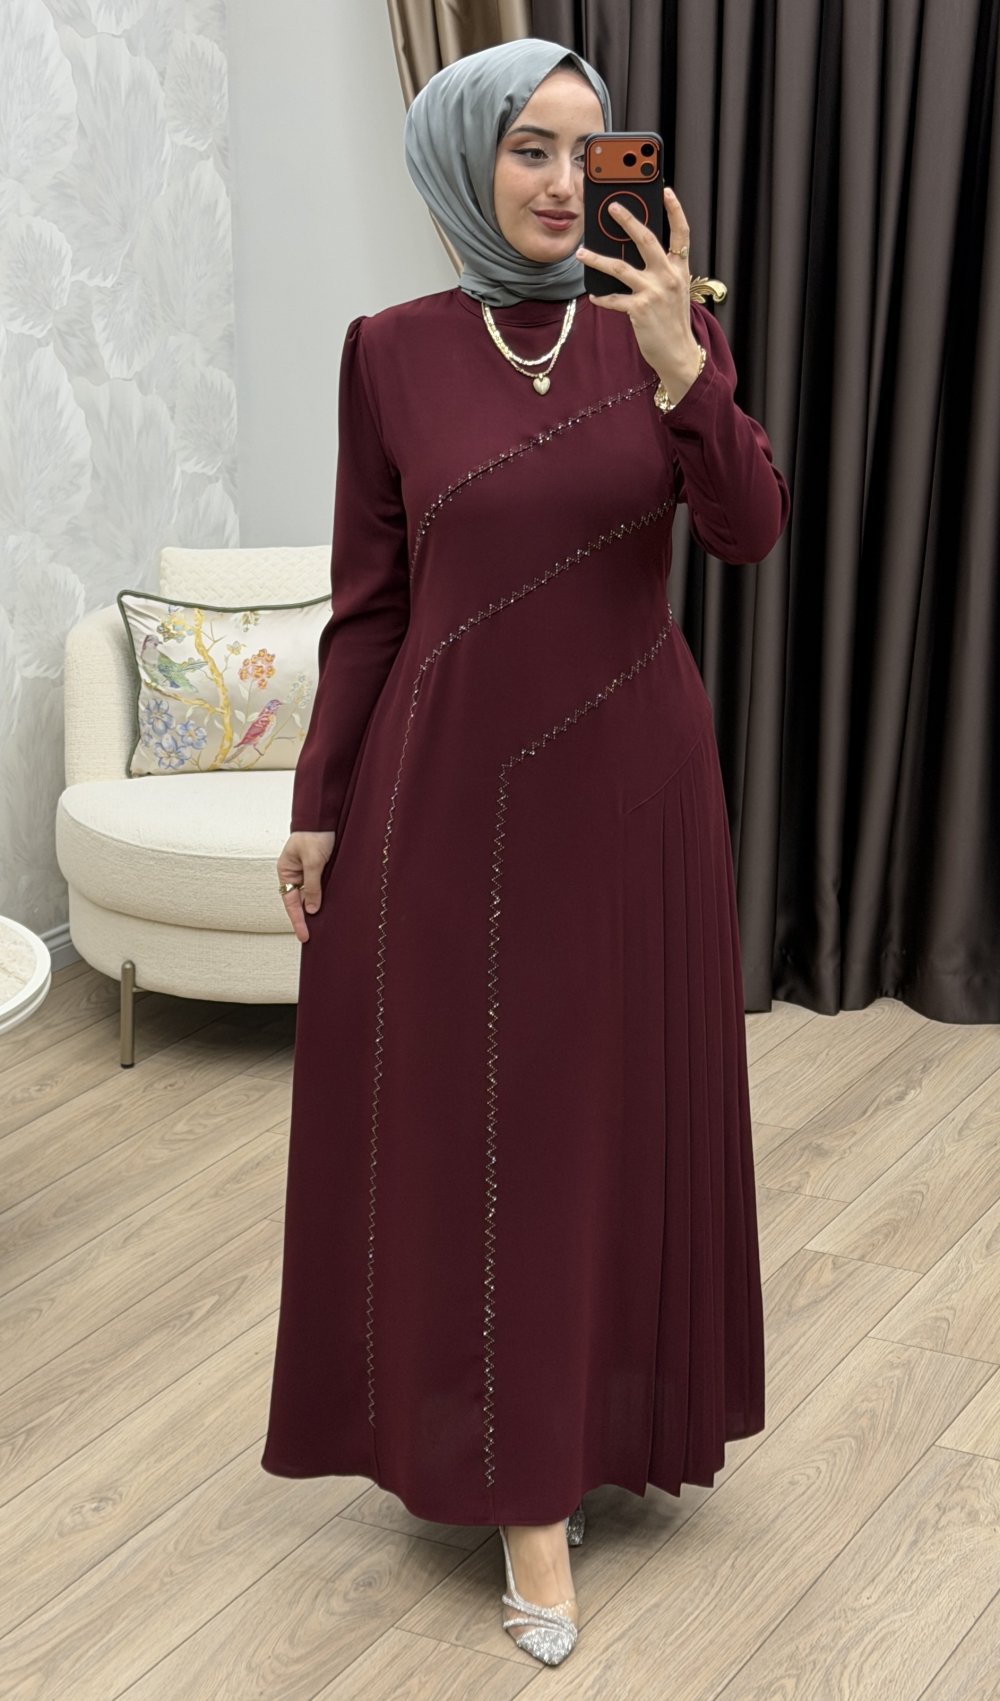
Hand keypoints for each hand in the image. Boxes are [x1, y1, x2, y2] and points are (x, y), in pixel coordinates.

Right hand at [278, 829, 334, 942]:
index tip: (303, 936)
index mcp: (286, 871)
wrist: (325, 816)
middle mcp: (296, 874)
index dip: (297, 920)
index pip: (291, 902)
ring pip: (312, 896)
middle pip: (300, 902)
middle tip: (313, 938)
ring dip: (317, 909)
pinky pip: (321, 887)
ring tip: (324, 928)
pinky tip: (332, 909)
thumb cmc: (314, 835)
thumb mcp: (313, 862)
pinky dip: (325, 898)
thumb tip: (312, 910)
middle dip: (307, 919)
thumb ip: (313, 886)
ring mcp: (309, 872)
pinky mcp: (321, 869)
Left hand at [576, 186, 703, 403]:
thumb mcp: (674, 291)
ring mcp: (654, 292)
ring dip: (597, 259)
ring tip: (581, 253)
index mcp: (679, 268)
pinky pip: (613, 299)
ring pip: (619, 267)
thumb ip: (661, 270)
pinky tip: (594, 296)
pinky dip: (602, 298)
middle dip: (627, 220)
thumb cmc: (673, 321)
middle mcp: (668, 276)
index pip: (681, 233)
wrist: (679, 353)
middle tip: (611, 207)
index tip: (665, 190)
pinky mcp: (639, 309)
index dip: (675, 210)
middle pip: (646, 239)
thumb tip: (631, 254)